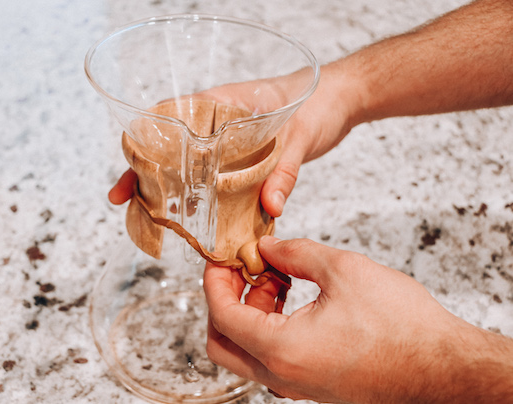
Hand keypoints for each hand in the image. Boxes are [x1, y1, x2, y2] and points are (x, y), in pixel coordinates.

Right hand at [107, 62, 358, 215]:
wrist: (342, 100)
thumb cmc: (320, 101)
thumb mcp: (300, 136)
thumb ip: (285, 171)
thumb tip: (270, 207)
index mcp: (222, 103)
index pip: (171, 119)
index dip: (144, 144)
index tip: (127, 167)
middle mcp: (219, 122)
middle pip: (172, 147)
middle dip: (147, 172)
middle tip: (124, 198)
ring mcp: (230, 141)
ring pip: (191, 164)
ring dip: (171, 187)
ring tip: (150, 213)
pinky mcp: (244, 157)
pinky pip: (216, 177)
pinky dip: (204, 195)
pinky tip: (195, 215)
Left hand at [204, 236, 489, 402]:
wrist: (446, 371)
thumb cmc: (404, 328)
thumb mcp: (344, 271)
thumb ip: (295, 254)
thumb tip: (267, 248)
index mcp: (280, 350)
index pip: (222, 315)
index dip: (215, 280)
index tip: (221, 257)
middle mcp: (282, 375)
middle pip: (222, 343)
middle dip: (225, 300)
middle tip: (245, 269)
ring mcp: (296, 384)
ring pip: (246, 350)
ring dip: (250, 310)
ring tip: (278, 276)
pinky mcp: (312, 383)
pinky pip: (272, 356)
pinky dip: (270, 325)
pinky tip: (295, 295)